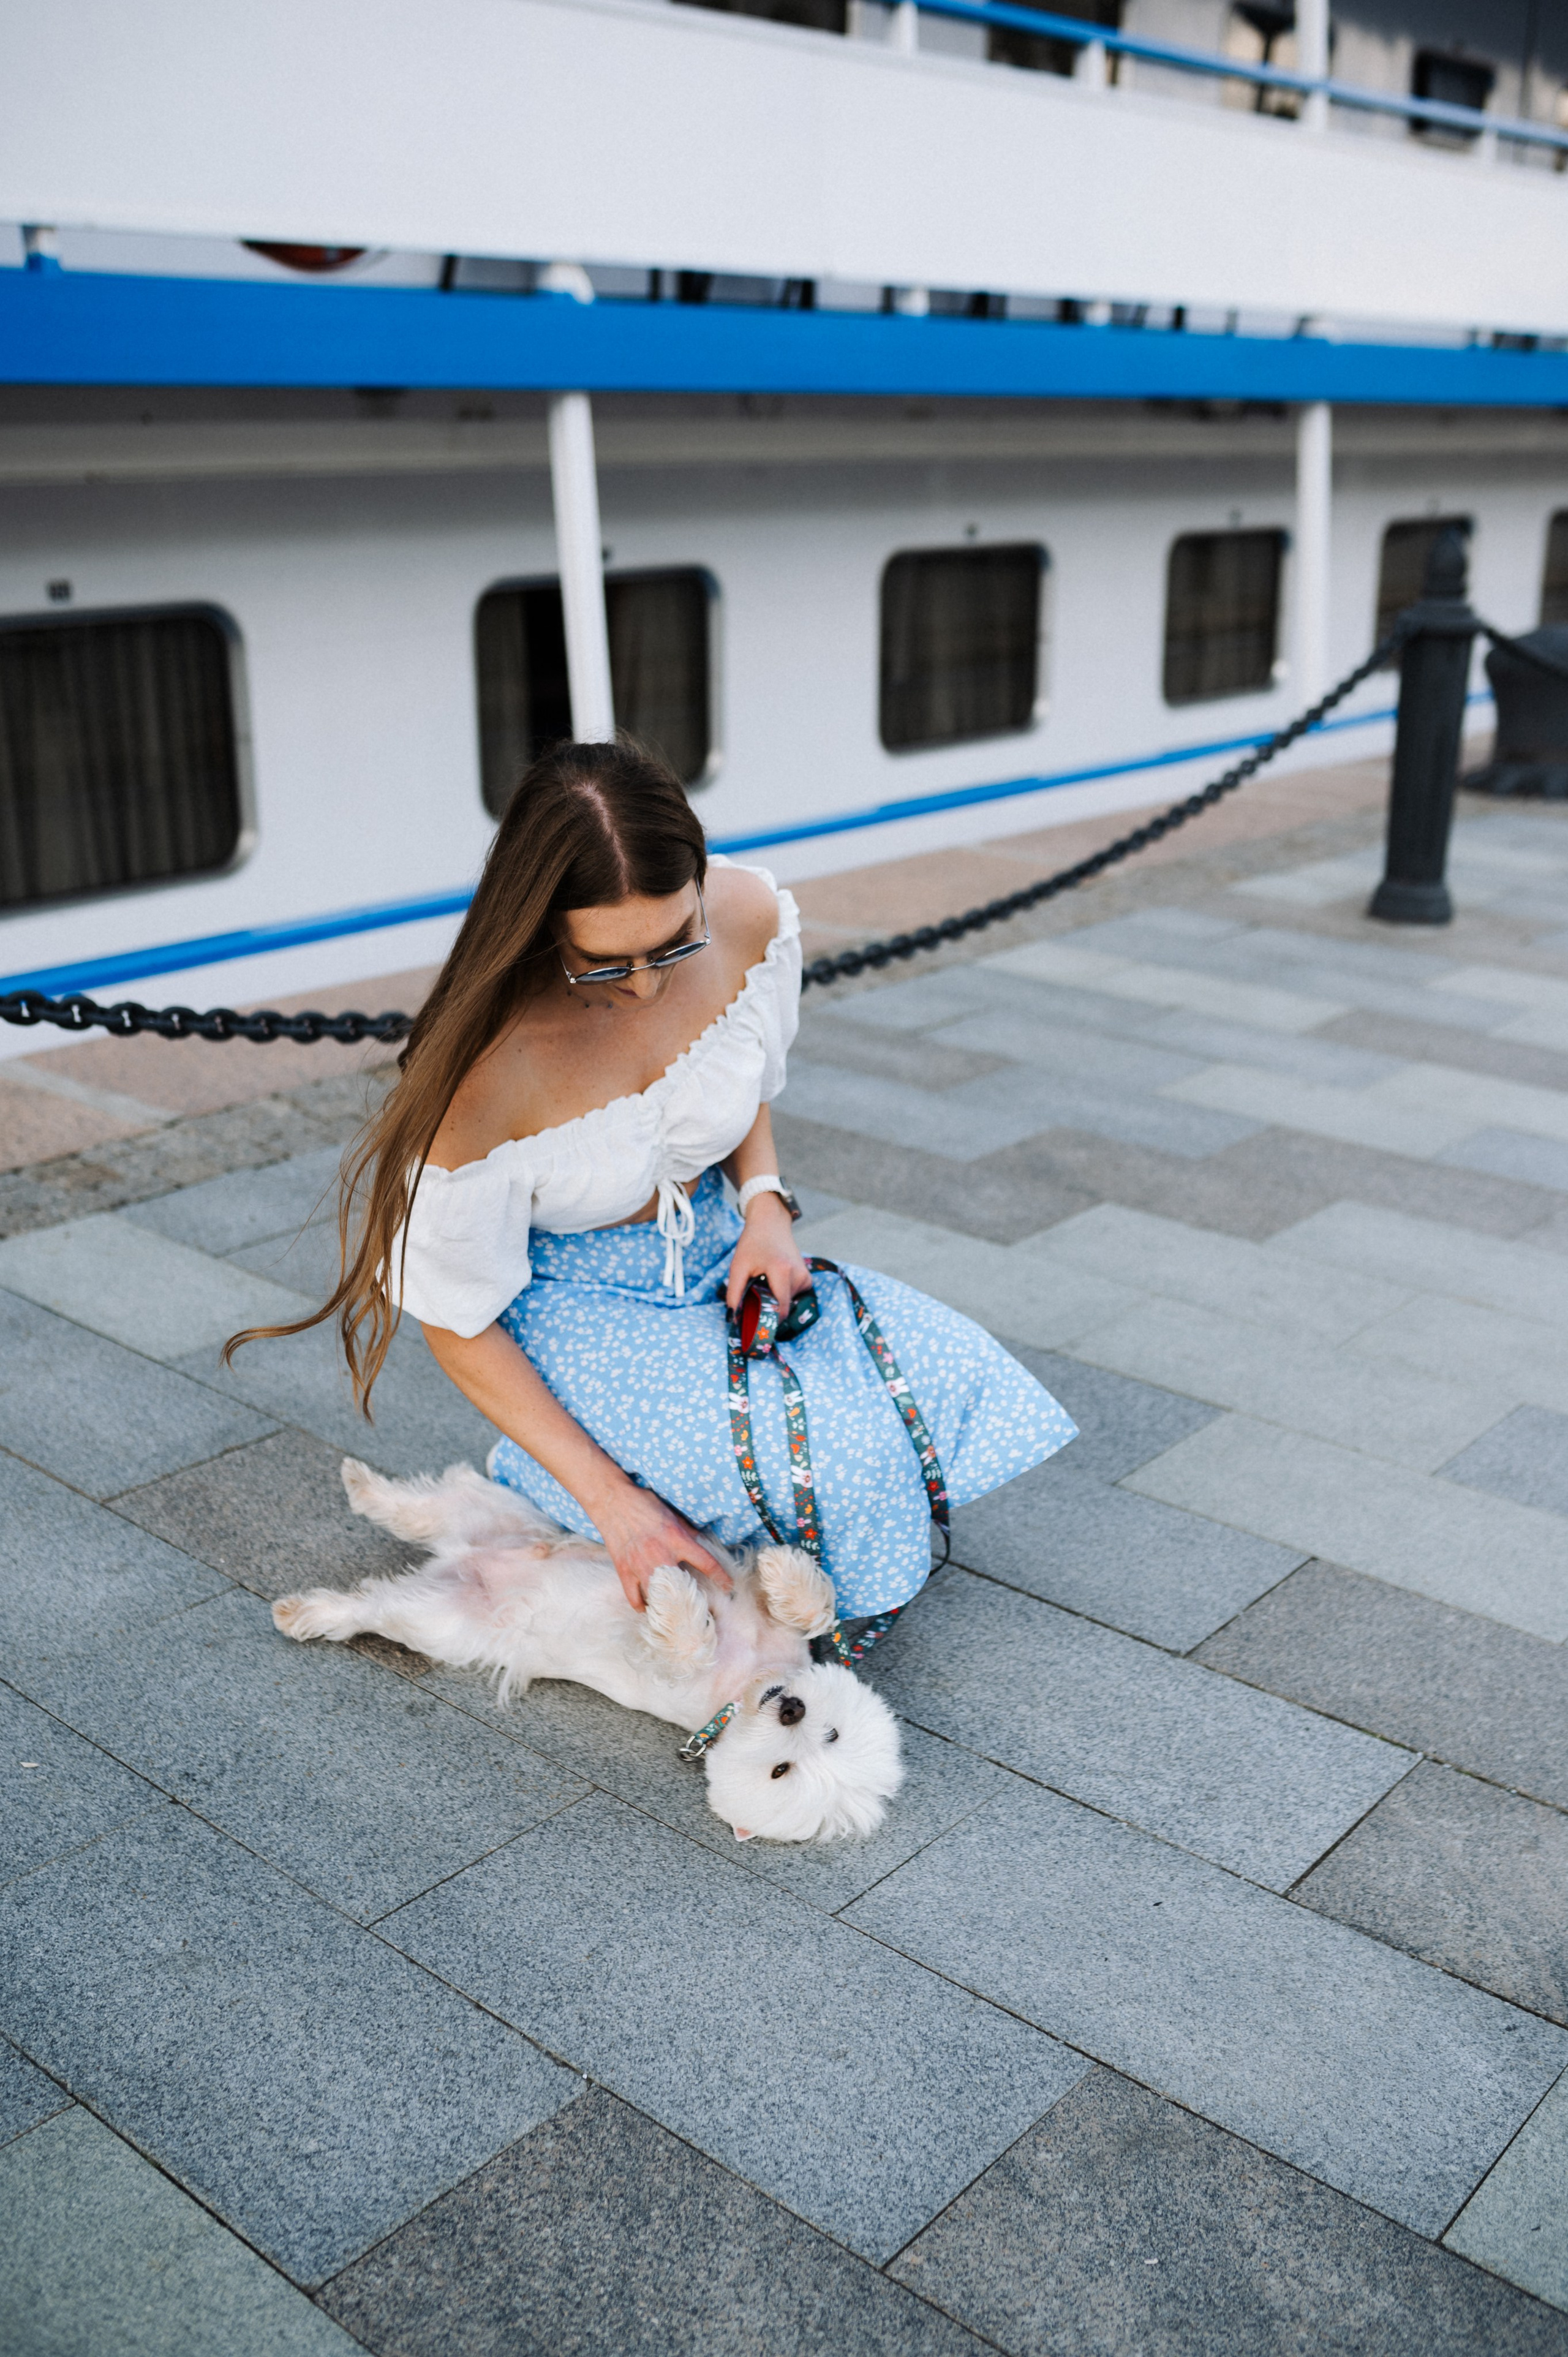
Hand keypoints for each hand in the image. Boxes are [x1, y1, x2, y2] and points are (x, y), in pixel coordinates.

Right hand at [591, 1480, 731, 1613]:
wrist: (612, 1501)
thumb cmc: (644, 1504)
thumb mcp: (672, 1514)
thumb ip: (687, 1532)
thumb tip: (701, 1543)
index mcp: (676, 1539)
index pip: (705, 1562)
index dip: (720, 1576)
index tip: (728, 1586)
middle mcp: (661, 1556)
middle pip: (682, 1587)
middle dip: (692, 1598)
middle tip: (699, 1605)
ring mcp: (640, 1566)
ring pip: (658, 1597)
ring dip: (667, 1605)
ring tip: (674, 1610)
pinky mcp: (624, 1571)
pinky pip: (634, 1597)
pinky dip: (641, 1606)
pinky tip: (648, 1607)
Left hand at [725, 1192, 810, 1314]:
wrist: (770, 1224)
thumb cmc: (753, 1243)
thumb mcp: (738, 1266)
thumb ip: (734, 1292)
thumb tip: (733, 1316)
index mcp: (782, 1271)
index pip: (780, 1309)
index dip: (768, 1320)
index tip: (755, 1324)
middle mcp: (799, 1275)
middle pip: (783, 1308)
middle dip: (768, 1309)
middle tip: (754, 1299)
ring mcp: (806, 1277)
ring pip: (788, 1303)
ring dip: (775, 1300)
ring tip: (764, 1284)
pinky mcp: (808, 1279)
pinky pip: (793, 1296)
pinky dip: (782, 1294)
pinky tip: (774, 1281)